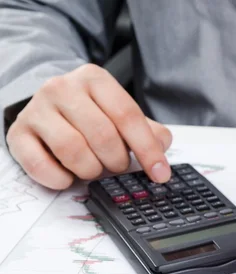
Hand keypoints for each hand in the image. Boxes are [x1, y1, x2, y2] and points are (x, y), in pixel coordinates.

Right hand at [6, 64, 171, 189]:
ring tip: (93, 169)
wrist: (48, 106)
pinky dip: (60, 179)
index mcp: (94, 79)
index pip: (127, 116)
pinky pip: (40, 164)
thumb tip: (162, 146)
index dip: (147, 149)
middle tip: (117, 167)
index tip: (160, 174)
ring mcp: (37, 109)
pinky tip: (68, 177)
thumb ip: (147, 130)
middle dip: (117, 161)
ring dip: (90, 170)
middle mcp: (63, 88)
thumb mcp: (120, 113)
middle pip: (102, 135)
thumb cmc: (91, 113)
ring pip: (73, 150)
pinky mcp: (18, 133)